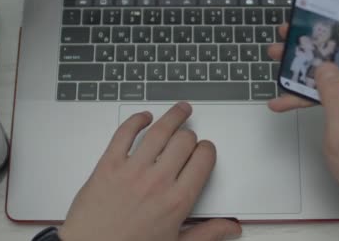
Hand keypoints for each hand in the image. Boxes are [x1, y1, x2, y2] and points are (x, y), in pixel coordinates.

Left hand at [59, 102, 241, 240]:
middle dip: (191, 135)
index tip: (204, 151)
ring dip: (173, 116)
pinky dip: (136, 120)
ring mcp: (131, 171)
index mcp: (176, 201)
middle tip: (190, 137)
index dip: (207, 150)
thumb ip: (207, 233)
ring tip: (180, 109)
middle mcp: (156, 181)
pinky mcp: (108, 166)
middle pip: (184, 141)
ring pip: (159, 131)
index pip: (203, 159)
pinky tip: (143, 117)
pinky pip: (124, 133)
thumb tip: (231, 227)